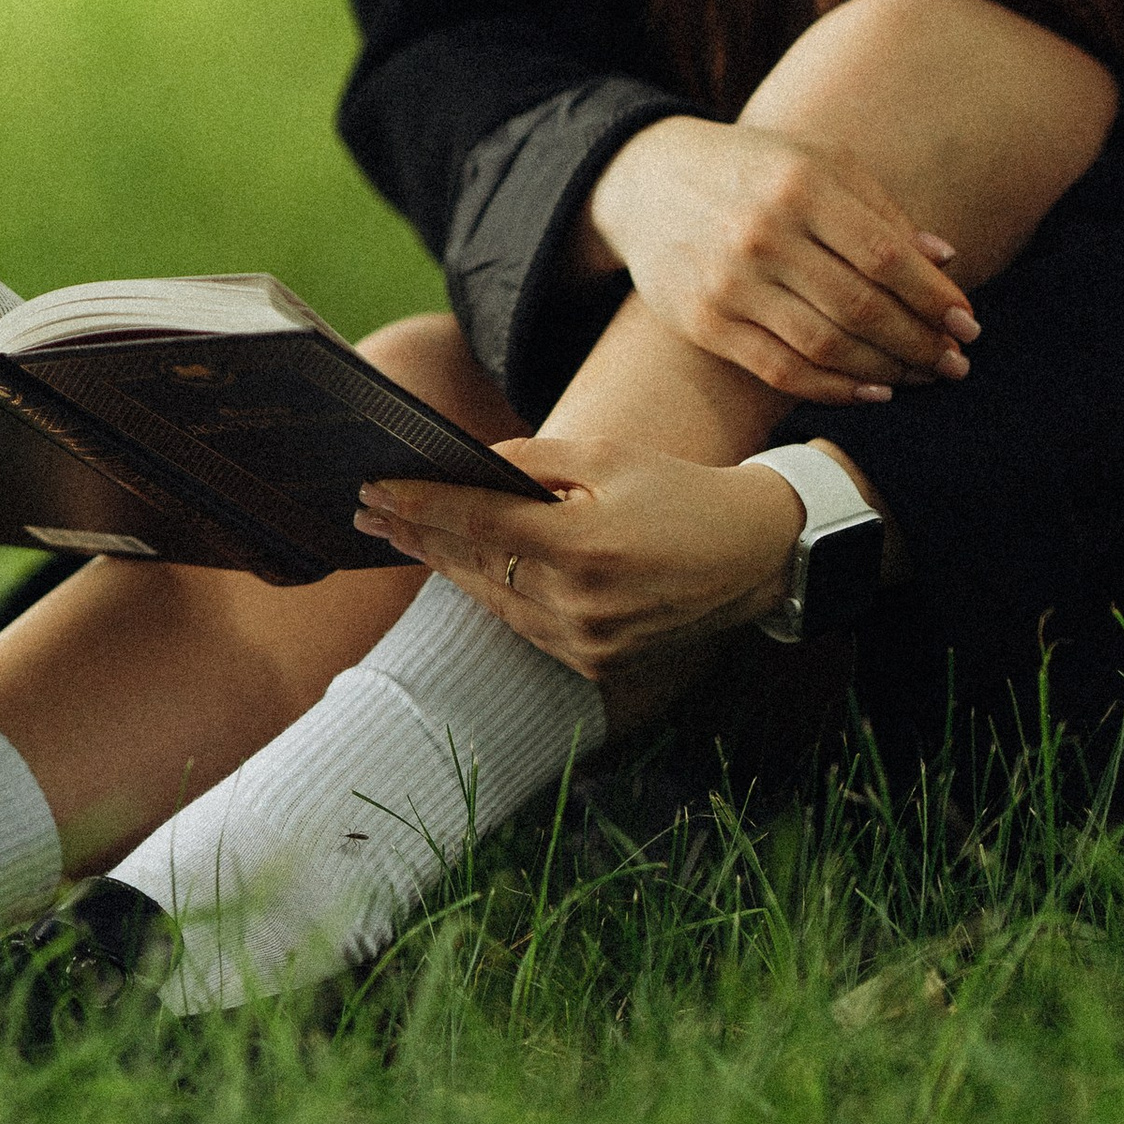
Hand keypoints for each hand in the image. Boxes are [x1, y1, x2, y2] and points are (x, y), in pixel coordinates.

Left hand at [352, 443, 808, 681]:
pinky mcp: (595, 666)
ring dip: (447, 565)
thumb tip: (469, 463)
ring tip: (404, 534)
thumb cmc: (679, 492)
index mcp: (584, 545)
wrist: (754, 556)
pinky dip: (494, 593)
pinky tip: (464, 568)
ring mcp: (587, 642)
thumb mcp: (609, 457)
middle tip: (369, 509)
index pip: (479, 520)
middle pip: (475, 564)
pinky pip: (525, 624)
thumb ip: (533, 461)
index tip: (373, 488)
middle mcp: (581, 603)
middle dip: (418, 533)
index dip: (421, 503)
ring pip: (493, 599)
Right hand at [587, 115, 976, 408]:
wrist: (645, 180)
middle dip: (920, 343)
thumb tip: (945, 262)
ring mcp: (730, 283)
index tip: (968, 322)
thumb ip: (882, 211)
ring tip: (921, 376)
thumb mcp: (818, 163)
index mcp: (801, 185)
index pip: (886, 257)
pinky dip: (835, 390)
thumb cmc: (754, 168)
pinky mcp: (705, 322)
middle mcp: (763, 234)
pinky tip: (872, 389)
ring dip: (886, 371)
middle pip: (861, 308)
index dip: (934, 297)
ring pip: (826, 347)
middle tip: (955, 362)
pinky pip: (782, 371)